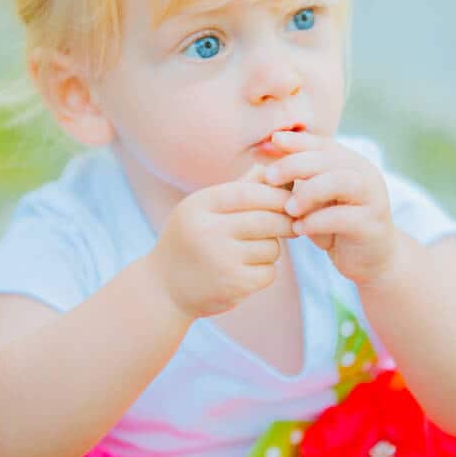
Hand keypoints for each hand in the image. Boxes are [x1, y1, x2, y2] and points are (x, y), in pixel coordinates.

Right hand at [149, 163, 296, 318]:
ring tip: (252, 251)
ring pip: (272, 246)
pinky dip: (265, 272)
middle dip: (286, 221)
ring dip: (272, 248)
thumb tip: (269, 168)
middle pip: (267, 219)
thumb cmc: (192, 239)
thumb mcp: (204, 209)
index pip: (250, 193)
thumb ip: (238, 188)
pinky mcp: (234, 284)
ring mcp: (221, 259)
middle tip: (292, 224)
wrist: (164, 288)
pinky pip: (269, 271)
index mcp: (199, 206)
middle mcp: (207, 231)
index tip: (290, 200)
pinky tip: (247, 272)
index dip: (277, 195)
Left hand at [263, 130, 398, 284]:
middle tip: (269, 178)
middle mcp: (365, 175)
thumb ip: (294, 175)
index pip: (322, 143)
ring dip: (309, 192)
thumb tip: (261, 149)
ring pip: (340, 182)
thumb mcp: (313, 198)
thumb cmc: (335, 225)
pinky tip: (300, 229)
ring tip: (289, 208)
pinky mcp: (372, 225)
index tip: (270, 143)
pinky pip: (343, 217)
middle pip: (329, 158)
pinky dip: (317, 222)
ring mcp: (372, 199)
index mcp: (351, 163)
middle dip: (295, 164)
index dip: (295, 141)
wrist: (371, 259)